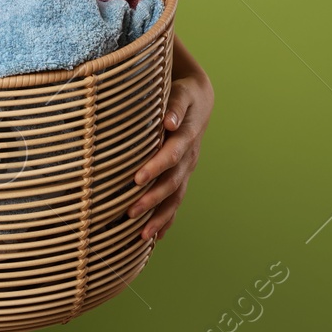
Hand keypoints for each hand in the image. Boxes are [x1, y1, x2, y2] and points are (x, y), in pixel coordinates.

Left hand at [126, 72, 213, 241]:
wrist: (200, 101)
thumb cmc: (184, 95)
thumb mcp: (180, 94)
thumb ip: (174, 106)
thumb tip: (168, 122)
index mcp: (186, 137)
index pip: (171, 155)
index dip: (155, 167)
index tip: (137, 178)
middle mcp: (189, 158)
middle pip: (172, 183)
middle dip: (152, 199)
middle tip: (130, 212)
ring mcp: (187, 170)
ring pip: (175, 198)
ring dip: (160, 217)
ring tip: (143, 236)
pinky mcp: (183, 176)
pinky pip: (176, 202)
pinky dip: (167, 220)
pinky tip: (156, 237)